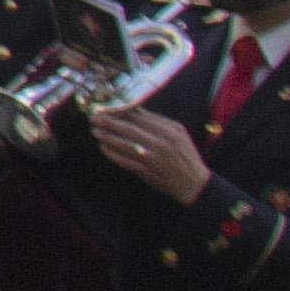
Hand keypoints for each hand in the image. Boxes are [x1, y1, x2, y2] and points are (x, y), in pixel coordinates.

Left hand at [91, 105, 209, 205]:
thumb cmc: (185, 155)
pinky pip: (124, 160)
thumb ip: (157, 121)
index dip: (120, 111)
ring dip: (106, 137)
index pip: (140, 116)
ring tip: (95, 131)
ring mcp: (153, 158)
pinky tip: (103, 147)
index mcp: (170, 130)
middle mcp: (162, 143)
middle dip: (108, 122)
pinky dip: (111, 154)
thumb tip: (132, 108)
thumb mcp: (178, 134)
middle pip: (129, 129)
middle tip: (94, 117)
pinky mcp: (146, 171)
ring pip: (124, 144)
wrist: (195, 183)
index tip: (106, 107)